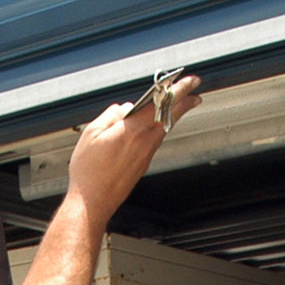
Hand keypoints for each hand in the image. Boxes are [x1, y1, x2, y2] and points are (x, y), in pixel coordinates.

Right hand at [64, 74, 202, 224]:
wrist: (93, 202)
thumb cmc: (88, 171)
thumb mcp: (91, 133)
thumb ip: (110, 115)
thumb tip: (124, 108)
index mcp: (132, 130)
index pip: (161, 104)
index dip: (178, 90)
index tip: (190, 81)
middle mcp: (144, 143)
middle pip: (170, 117)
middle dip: (185, 102)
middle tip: (195, 93)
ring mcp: (146, 155)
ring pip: (162, 129)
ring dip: (171, 115)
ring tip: (175, 105)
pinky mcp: (143, 165)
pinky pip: (153, 141)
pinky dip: (158, 129)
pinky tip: (153, 126)